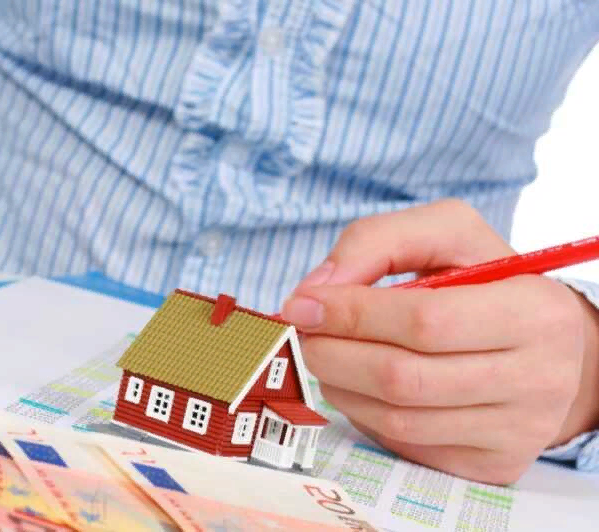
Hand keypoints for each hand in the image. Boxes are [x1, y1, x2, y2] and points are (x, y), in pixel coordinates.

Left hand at [281, 199, 598, 484]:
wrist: (551, 346)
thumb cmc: (489, 282)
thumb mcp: (447, 234)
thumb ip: (379, 241)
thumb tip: (317, 290)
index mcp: (534, 311)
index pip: (424, 321)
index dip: (351, 314)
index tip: (301, 305)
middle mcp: (538, 378)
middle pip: (403, 378)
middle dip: (332, 354)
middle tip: (302, 335)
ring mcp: (518, 430)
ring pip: (397, 419)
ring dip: (340, 387)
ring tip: (325, 356)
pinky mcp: (495, 464)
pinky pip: (407, 445)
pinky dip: (366, 415)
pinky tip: (360, 387)